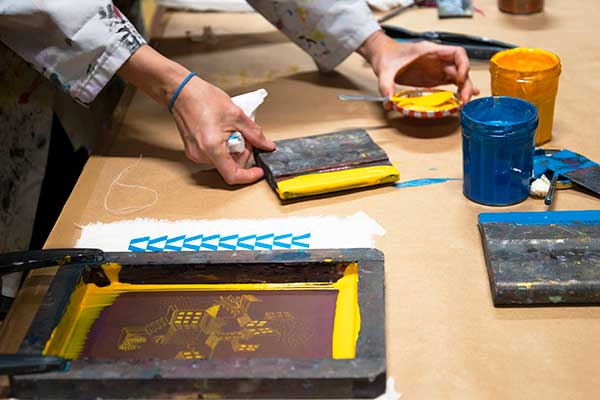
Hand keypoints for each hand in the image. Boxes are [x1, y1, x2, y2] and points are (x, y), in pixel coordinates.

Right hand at [118, 45, 274, 184]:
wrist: (181, 92)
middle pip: (229, 166)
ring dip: (233, 149)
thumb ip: (254, 133)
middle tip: (245, 136)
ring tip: (231, 130)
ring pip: (223, 161)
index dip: (248, 176)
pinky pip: (214, 155)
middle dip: (242, 153)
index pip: (232, 175)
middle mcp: (201, 155)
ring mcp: (195, 154)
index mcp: (212, 148)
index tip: (257, 171)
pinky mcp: (193, 151)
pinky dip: (223, 147)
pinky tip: (223, 132)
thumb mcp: (236, 115)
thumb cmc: (202, 99)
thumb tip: (266, 145)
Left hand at [358, 31, 479, 106]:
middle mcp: (437, 59)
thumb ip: (386, 84)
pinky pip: (451, 82)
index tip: (460, 79)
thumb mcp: (384, 70)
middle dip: (466, 83)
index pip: (457, 53)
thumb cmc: (387, 56)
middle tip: (464, 100)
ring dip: (464, 88)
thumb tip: (388, 101)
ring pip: (458, 76)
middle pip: (461, 68)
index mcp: (430, 51)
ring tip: (464, 102)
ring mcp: (437, 68)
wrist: (382, 55)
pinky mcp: (434, 77)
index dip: (463, 65)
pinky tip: (462, 98)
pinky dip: (458, 90)